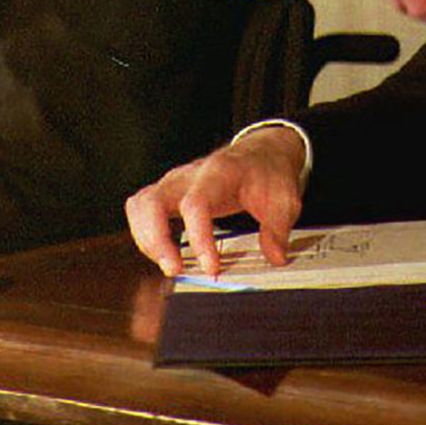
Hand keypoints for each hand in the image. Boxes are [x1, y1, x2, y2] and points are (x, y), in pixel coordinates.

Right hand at [125, 126, 306, 276]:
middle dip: (157, 241)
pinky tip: (164, 254)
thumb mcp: (285, 199)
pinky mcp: (167, 193)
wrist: (260, 154)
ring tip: (169, 265)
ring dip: (147, 240)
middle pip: (153, 202)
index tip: (210, 266)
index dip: (199, 238)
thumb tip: (275, 257)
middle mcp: (189, 176)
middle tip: (175, 270)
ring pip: (140, 206)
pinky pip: (141, 211)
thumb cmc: (267, 175)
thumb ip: (278, 229)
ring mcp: (174, 183)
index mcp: (218, 173)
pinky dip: (145, 235)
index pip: (197, 204)